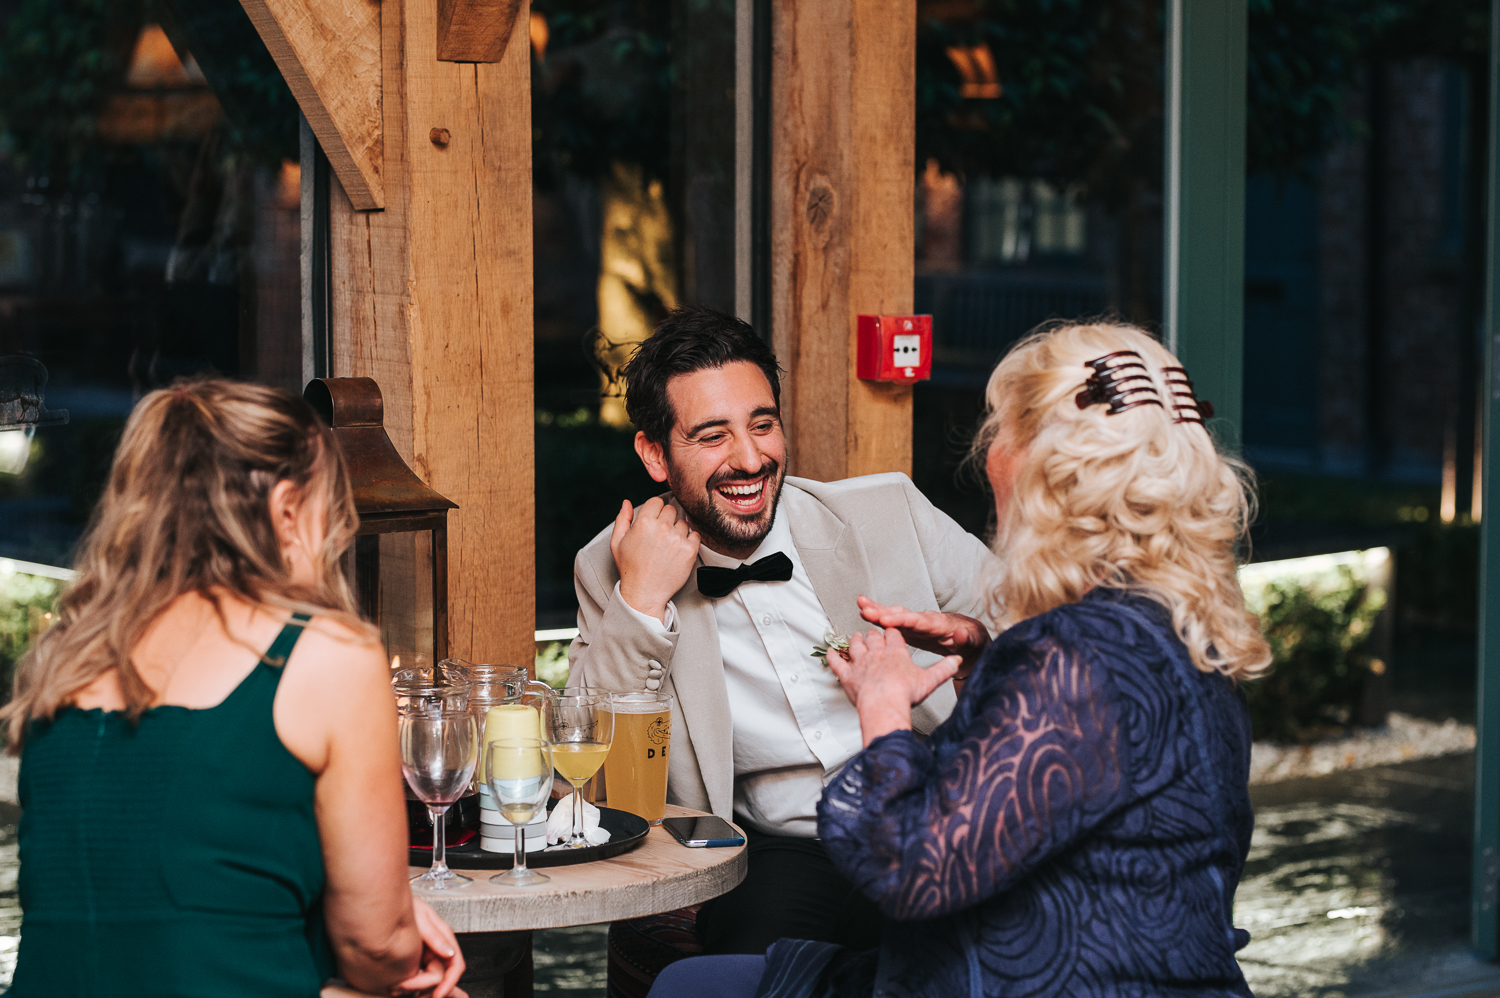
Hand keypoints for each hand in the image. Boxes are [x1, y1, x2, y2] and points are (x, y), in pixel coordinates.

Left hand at [392, 899, 466, 997]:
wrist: (382, 906)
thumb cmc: (402, 906)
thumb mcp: (420, 917)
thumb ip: (436, 936)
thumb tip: (450, 953)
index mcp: (444, 937)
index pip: (455, 965)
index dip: (449, 983)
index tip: (437, 995)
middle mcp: (437, 947)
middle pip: (441, 976)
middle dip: (428, 988)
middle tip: (412, 994)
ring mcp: (426, 954)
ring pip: (429, 980)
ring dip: (418, 988)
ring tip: (399, 989)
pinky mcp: (414, 959)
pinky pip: (417, 976)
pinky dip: (410, 984)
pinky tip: (397, 987)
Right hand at [610, 498, 700, 621]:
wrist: (645, 593)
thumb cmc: (630, 569)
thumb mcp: (617, 543)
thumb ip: (622, 519)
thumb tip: (627, 503)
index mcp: (643, 522)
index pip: (657, 501)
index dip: (655, 510)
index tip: (654, 521)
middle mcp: (662, 528)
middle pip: (671, 509)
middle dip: (666, 519)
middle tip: (660, 535)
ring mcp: (677, 538)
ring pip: (683, 522)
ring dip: (677, 530)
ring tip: (668, 546)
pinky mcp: (690, 550)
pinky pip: (695, 534)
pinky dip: (689, 540)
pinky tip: (678, 550)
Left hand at [828, 628, 960, 746]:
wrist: (883, 705)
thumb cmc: (905, 693)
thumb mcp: (929, 680)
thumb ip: (943, 669)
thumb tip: (956, 660)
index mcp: (896, 652)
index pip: (893, 634)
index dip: (892, 631)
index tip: (891, 628)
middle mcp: (876, 653)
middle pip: (874, 637)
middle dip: (874, 633)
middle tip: (873, 632)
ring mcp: (860, 663)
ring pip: (855, 645)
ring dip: (855, 640)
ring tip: (855, 636)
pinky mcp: (847, 675)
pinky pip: (837, 663)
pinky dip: (833, 657)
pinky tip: (829, 652)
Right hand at [856, 596, 988, 679]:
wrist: (970, 639)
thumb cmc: (972, 641)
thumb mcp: (973, 642)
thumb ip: (966, 639)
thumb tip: (960, 634)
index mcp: (938, 624)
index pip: (917, 621)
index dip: (901, 619)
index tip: (885, 619)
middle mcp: (924, 620)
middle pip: (902, 614)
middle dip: (884, 611)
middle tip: (865, 608)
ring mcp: (916, 623)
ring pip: (895, 614)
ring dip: (878, 610)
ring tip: (860, 603)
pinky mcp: (911, 628)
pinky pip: (893, 621)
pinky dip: (880, 616)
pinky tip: (866, 612)